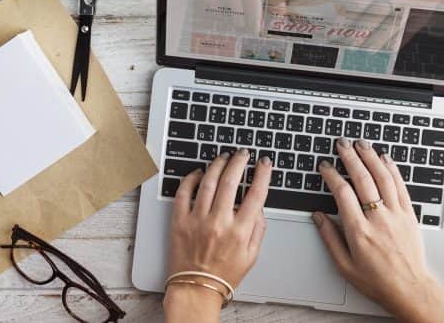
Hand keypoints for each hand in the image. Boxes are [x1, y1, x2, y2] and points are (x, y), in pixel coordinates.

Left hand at [163, 150, 271, 322]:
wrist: (196, 289)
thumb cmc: (224, 274)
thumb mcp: (252, 255)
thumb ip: (258, 228)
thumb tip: (259, 206)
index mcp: (239, 232)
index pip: (256, 194)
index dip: (262, 174)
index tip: (264, 163)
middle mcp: (219, 223)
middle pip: (231, 181)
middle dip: (239, 162)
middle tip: (242, 154)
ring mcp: (197, 220)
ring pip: (208, 182)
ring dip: (217, 165)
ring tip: (223, 157)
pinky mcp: (179, 221)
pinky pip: (184, 193)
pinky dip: (190, 178)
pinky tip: (198, 173)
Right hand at [313, 139, 443, 322]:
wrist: (410, 289)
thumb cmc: (377, 281)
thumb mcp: (344, 266)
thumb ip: (329, 238)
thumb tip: (318, 217)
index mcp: (359, 231)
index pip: (342, 193)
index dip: (332, 175)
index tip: (325, 166)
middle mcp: (378, 219)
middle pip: (362, 179)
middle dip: (350, 157)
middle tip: (342, 144)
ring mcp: (396, 214)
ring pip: (383, 177)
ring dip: (371, 157)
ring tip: (361, 144)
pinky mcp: (409, 214)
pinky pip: (400, 185)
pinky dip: (392, 169)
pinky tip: (385, 158)